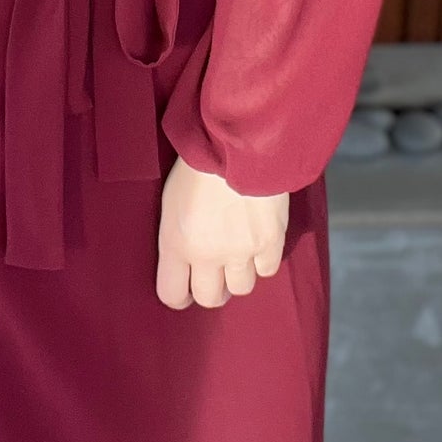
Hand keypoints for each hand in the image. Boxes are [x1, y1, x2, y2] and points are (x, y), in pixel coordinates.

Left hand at [156, 156, 287, 309]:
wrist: (240, 143)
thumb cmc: (200, 164)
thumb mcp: (172, 199)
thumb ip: (176, 234)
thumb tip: (182, 257)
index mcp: (176, 243)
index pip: (172, 294)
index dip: (179, 295)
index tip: (184, 289)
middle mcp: (207, 255)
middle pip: (209, 298)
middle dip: (211, 288)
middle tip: (214, 274)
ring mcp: (241, 251)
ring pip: (240, 288)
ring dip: (238, 274)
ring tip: (238, 253)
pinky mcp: (270, 243)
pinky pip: (266, 270)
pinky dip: (262, 260)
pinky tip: (258, 242)